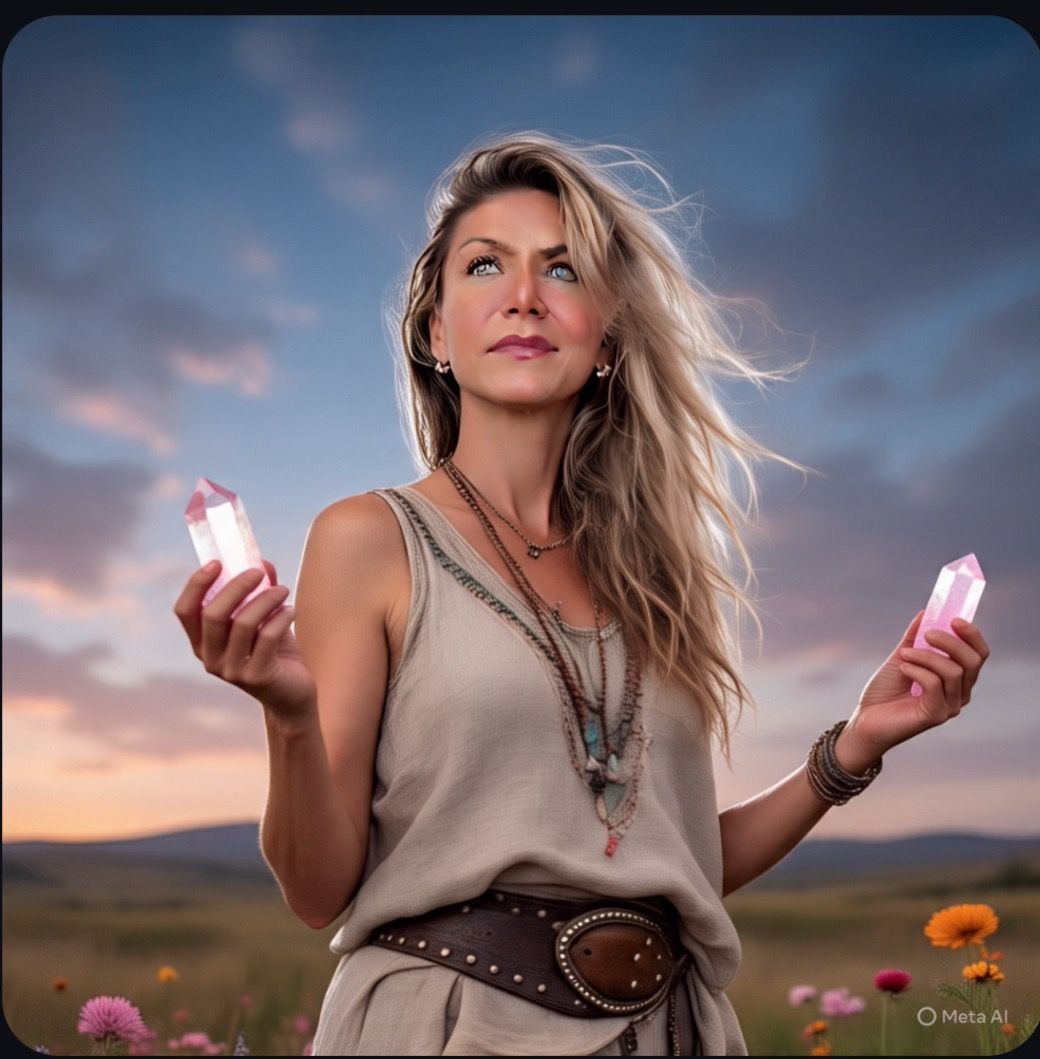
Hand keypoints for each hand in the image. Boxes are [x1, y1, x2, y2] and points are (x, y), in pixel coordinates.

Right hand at [174, 560, 316, 719]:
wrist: (293, 695)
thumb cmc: (274, 653)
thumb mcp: (263, 620)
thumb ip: (259, 592)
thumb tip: (262, 562)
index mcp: (202, 643)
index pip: (185, 611)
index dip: (196, 585)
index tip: (216, 562)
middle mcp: (211, 658)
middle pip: (213, 614)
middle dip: (237, 586)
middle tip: (260, 573)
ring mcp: (232, 670)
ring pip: (243, 623)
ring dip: (266, 599)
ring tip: (283, 590)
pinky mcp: (257, 677)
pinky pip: (267, 637)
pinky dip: (281, 617)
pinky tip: (292, 611)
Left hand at [840, 610, 990, 764]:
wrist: (865, 718)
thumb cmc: (884, 691)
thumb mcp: (901, 657)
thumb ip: (914, 638)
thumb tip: (926, 613)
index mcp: (956, 679)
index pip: (978, 655)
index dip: (971, 635)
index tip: (953, 618)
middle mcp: (959, 693)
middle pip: (972, 662)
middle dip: (951, 642)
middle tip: (926, 634)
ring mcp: (950, 706)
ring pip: (953, 671)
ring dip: (925, 656)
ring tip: (903, 655)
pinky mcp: (936, 715)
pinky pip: (935, 684)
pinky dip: (918, 670)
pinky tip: (902, 669)